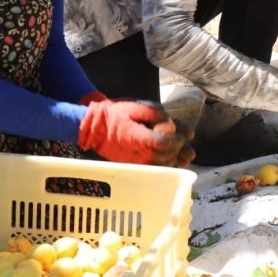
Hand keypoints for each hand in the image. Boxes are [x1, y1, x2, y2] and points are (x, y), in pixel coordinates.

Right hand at [77, 99, 194, 166]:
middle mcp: (138, 154)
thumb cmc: (113, 115)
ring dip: (176, 160)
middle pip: (166, 156)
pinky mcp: (134, 166)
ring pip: (161, 166)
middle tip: (185, 140)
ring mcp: (135, 162)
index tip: (184, 134)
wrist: (92, 129)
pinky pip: (154, 169)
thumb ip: (154, 113)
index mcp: (138, 138)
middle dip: (180, 149)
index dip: (177, 139)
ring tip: (185, 153)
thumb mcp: (133, 107)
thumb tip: (171, 123)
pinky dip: (166, 165)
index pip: (163, 143)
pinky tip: (173, 160)